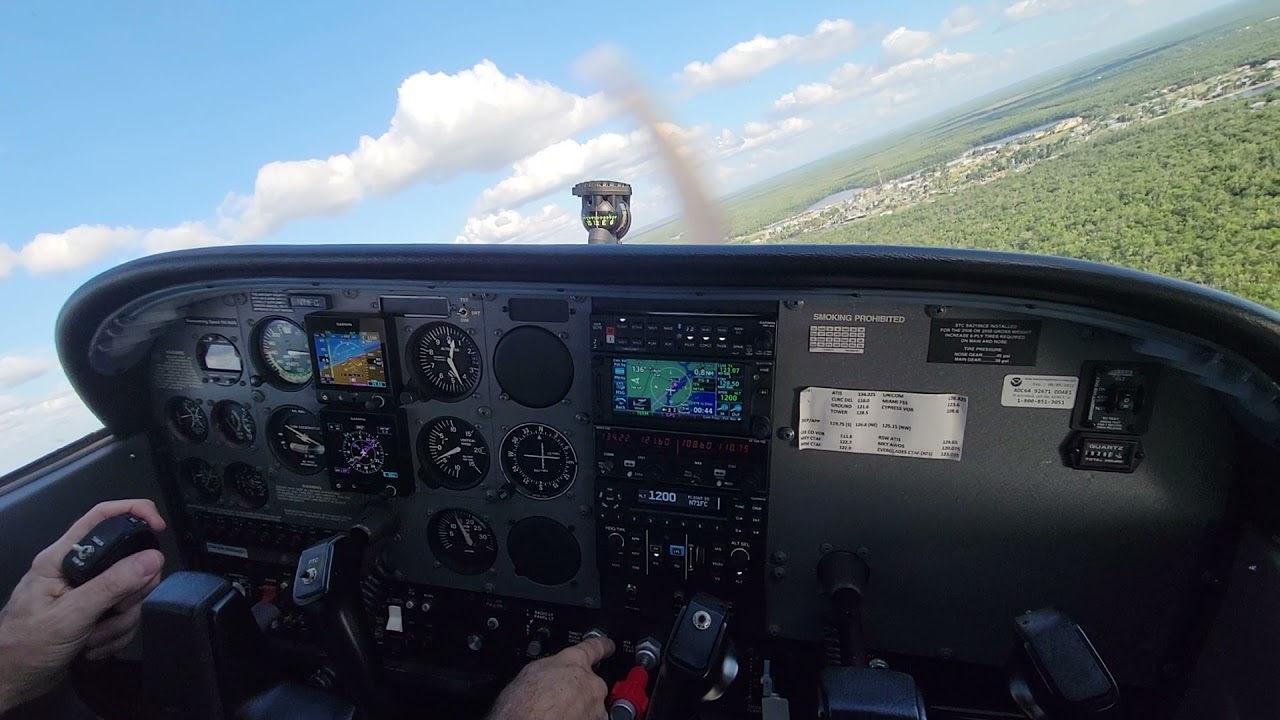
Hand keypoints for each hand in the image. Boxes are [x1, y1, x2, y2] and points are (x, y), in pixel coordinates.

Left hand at [0, 499, 165, 711]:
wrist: (11, 681)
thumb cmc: (24, 647)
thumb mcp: (70, 615)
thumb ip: (111, 585)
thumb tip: (151, 559)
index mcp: (62, 558)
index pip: (102, 517)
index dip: (135, 512)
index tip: (159, 527)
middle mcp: (77, 571)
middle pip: (128, 560)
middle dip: (131, 591)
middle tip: (115, 610)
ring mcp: (87, 593)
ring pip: (131, 593)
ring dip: (120, 621)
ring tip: (94, 636)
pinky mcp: (95, 613)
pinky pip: (125, 615)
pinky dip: (116, 634)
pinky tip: (94, 645)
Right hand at [487, 636, 614, 719]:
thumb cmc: (522, 707)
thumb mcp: (529, 674)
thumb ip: (549, 669)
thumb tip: (548, 674)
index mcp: (573, 662)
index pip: (595, 647)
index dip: (602, 645)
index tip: (608, 646)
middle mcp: (591, 683)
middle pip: (592, 683)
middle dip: (580, 691)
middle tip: (559, 701)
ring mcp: (596, 707)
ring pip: (593, 706)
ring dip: (581, 710)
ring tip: (558, 716)